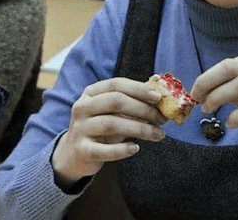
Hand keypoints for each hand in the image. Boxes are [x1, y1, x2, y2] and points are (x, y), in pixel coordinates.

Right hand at [51, 78, 167, 187]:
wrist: (75, 154)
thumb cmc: (101, 128)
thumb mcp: (113, 113)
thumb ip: (132, 104)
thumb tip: (161, 101)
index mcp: (91, 92)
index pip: (116, 84)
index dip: (139, 89)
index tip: (159, 98)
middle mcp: (82, 107)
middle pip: (115, 102)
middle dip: (143, 109)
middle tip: (162, 119)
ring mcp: (79, 128)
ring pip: (111, 124)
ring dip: (140, 129)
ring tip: (158, 134)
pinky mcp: (81, 150)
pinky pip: (103, 150)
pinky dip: (121, 149)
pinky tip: (136, 148)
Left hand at [190, 54, 237, 150]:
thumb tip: (212, 94)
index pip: (225, 65)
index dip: (206, 77)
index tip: (196, 92)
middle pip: (229, 68)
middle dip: (207, 82)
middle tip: (196, 98)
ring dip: (218, 97)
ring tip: (208, 110)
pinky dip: (237, 116)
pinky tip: (230, 123)